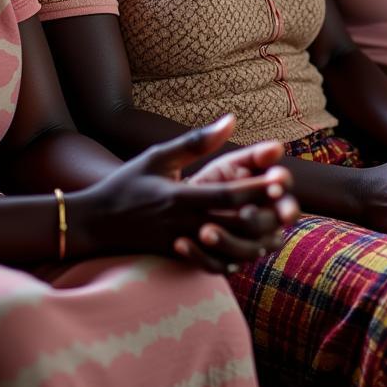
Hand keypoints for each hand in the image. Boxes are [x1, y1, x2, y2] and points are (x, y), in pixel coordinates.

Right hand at [77, 116, 296, 271]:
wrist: (95, 222)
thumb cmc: (127, 183)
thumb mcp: (158, 156)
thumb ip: (196, 141)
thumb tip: (232, 119)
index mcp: (180, 197)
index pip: (228, 196)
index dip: (258, 189)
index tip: (282, 178)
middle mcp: (184, 224)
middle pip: (235, 226)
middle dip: (266, 215)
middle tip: (291, 203)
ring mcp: (182, 246)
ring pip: (231, 250)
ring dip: (258, 240)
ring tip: (279, 226)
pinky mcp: (180, 258)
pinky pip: (215, 266)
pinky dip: (237, 259)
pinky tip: (253, 248)